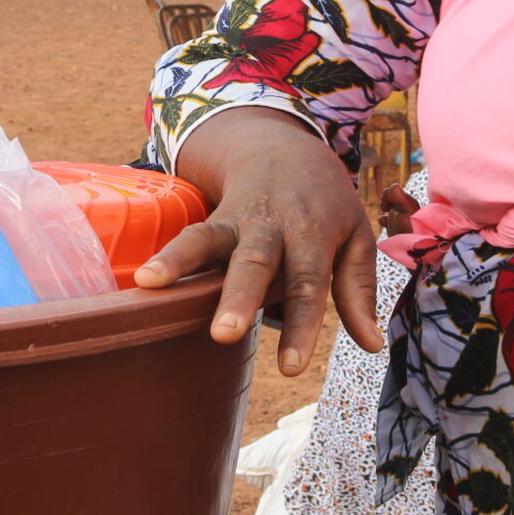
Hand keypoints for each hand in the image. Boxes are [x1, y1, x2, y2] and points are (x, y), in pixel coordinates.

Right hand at [133, 108, 380, 373]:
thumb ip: (359, 290)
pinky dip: (166, 255)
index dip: (301, 326)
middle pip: (255, 262)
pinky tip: (142, 278)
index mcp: (314, 234)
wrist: (285, 146)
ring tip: (153, 284)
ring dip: (182, 262)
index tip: (291, 369)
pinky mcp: (213, 218)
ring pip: (210, 240)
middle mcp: (273, 226)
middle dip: (239, 297)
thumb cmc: (325, 204)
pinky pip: (189, 234)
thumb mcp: (355, 236)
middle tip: (224, 334)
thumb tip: (371, 346)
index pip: (309, 284)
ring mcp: (238, 220)